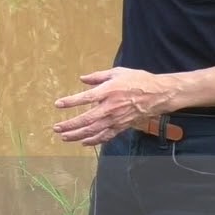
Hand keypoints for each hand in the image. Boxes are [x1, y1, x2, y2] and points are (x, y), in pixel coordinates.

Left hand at [52, 67, 173, 145]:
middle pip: (86, 120)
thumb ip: (98, 76)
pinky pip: (106, 136)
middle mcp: (110, 108)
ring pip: (93, 131)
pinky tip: (84, 142)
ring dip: (77, 135)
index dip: (70, 102)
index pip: (85, 98)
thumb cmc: (138, 80)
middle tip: (56, 128)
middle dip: (69, 125)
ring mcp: (116, 119)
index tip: (58, 104)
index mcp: (108, 91)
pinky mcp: (121, 126)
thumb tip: (82, 79)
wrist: (158, 95)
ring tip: (64, 137)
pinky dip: (94, 141)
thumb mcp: (117, 72)